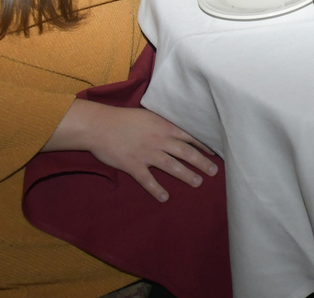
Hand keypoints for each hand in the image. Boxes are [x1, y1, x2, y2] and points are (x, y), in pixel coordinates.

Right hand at [46, 99, 217, 202]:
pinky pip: (148, 180)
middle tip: (213, 172)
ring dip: (186, 176)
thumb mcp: (148, 115)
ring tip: (197, 183)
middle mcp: (159, 140)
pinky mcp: (133, 165)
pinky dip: (157, 190)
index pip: (190, 136)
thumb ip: (163, 123)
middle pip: (186, 152)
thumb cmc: (123, 119)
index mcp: (163, 126)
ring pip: (171, 166)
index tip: (214, 153)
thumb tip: (177, 128)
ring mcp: (146, 153)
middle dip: (202, 163)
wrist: (99, 125)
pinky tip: (165, 198)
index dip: (203, 145)